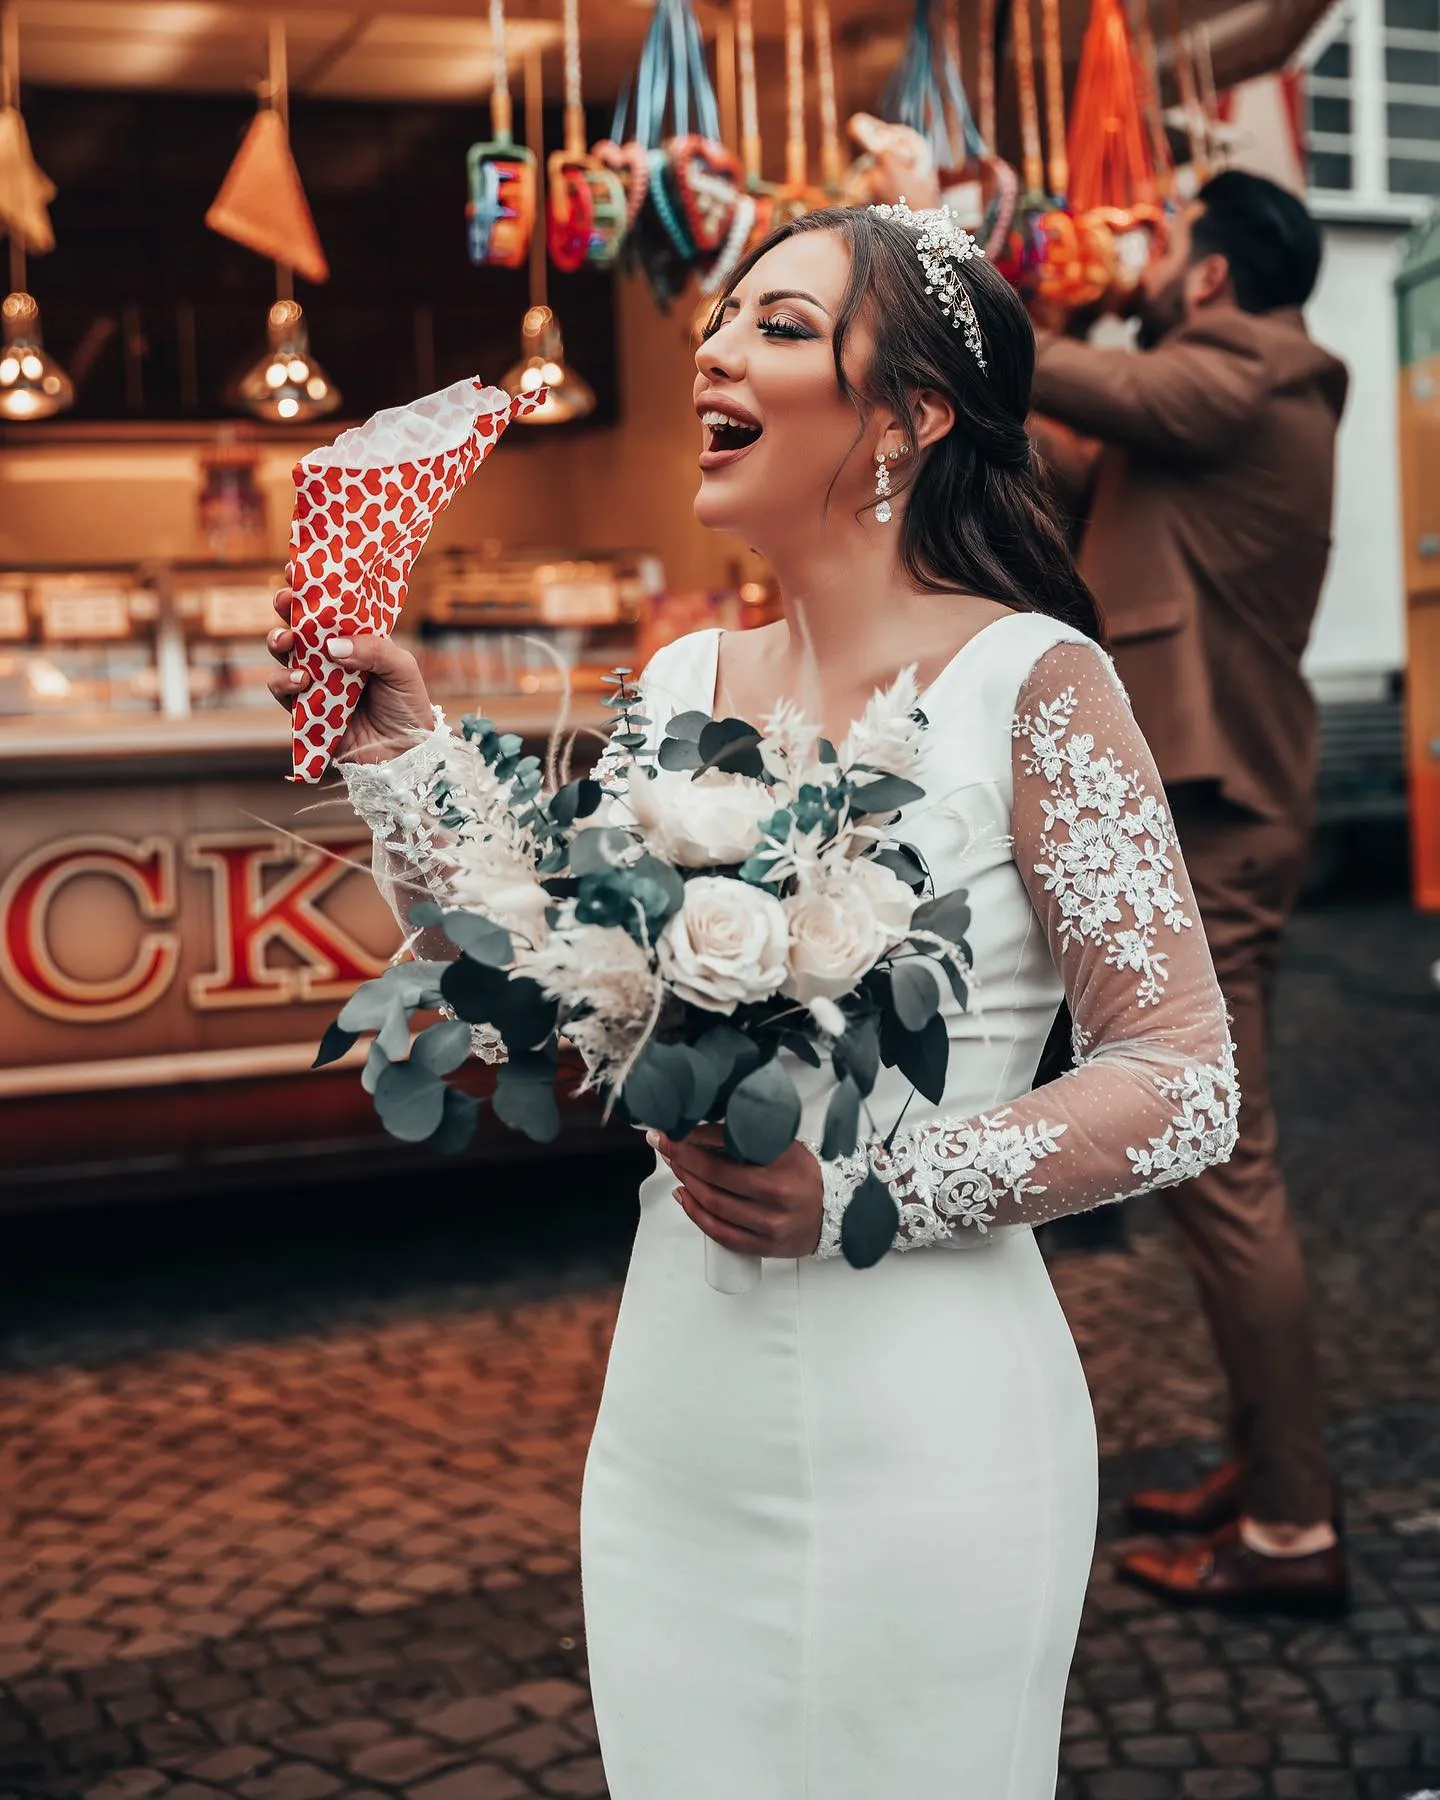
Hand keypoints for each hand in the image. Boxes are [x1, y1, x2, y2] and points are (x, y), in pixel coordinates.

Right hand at [265, 586, 435, 763]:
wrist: (405, 754)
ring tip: (288, 640)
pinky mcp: (305, 708)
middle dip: (286, 607)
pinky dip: (284, 680)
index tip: (296, 569)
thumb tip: (330, 645)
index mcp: (355, 638)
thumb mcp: (401, 668)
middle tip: (286, 600)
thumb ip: (372, 649)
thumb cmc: (407, 705)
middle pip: (299, 623)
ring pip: (283, 653)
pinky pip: (282, 690)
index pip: (330, 606)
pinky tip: (301, 678)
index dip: (311, 587)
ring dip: (278, 640)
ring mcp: (316, 681)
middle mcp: (331, 656)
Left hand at [650, 1123, 824, 1259]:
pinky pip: (721, 1233)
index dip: (694, 1139)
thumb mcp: (785, 1147)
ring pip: (714, 1205)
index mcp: (781, 1166)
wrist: (838, 1211)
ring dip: (686, 1183)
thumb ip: (751, 1139)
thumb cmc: (806, 1173)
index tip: (673, 1130)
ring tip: (674, 1167)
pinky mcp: (764, 1247)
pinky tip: (683, 1196)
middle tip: (664, 1145)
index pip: (728, 1148)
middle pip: (715, 1177)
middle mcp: (775, 1196)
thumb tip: (704, 1129)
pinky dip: (696, 1214)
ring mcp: (769, 1225)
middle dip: (682, 1159)